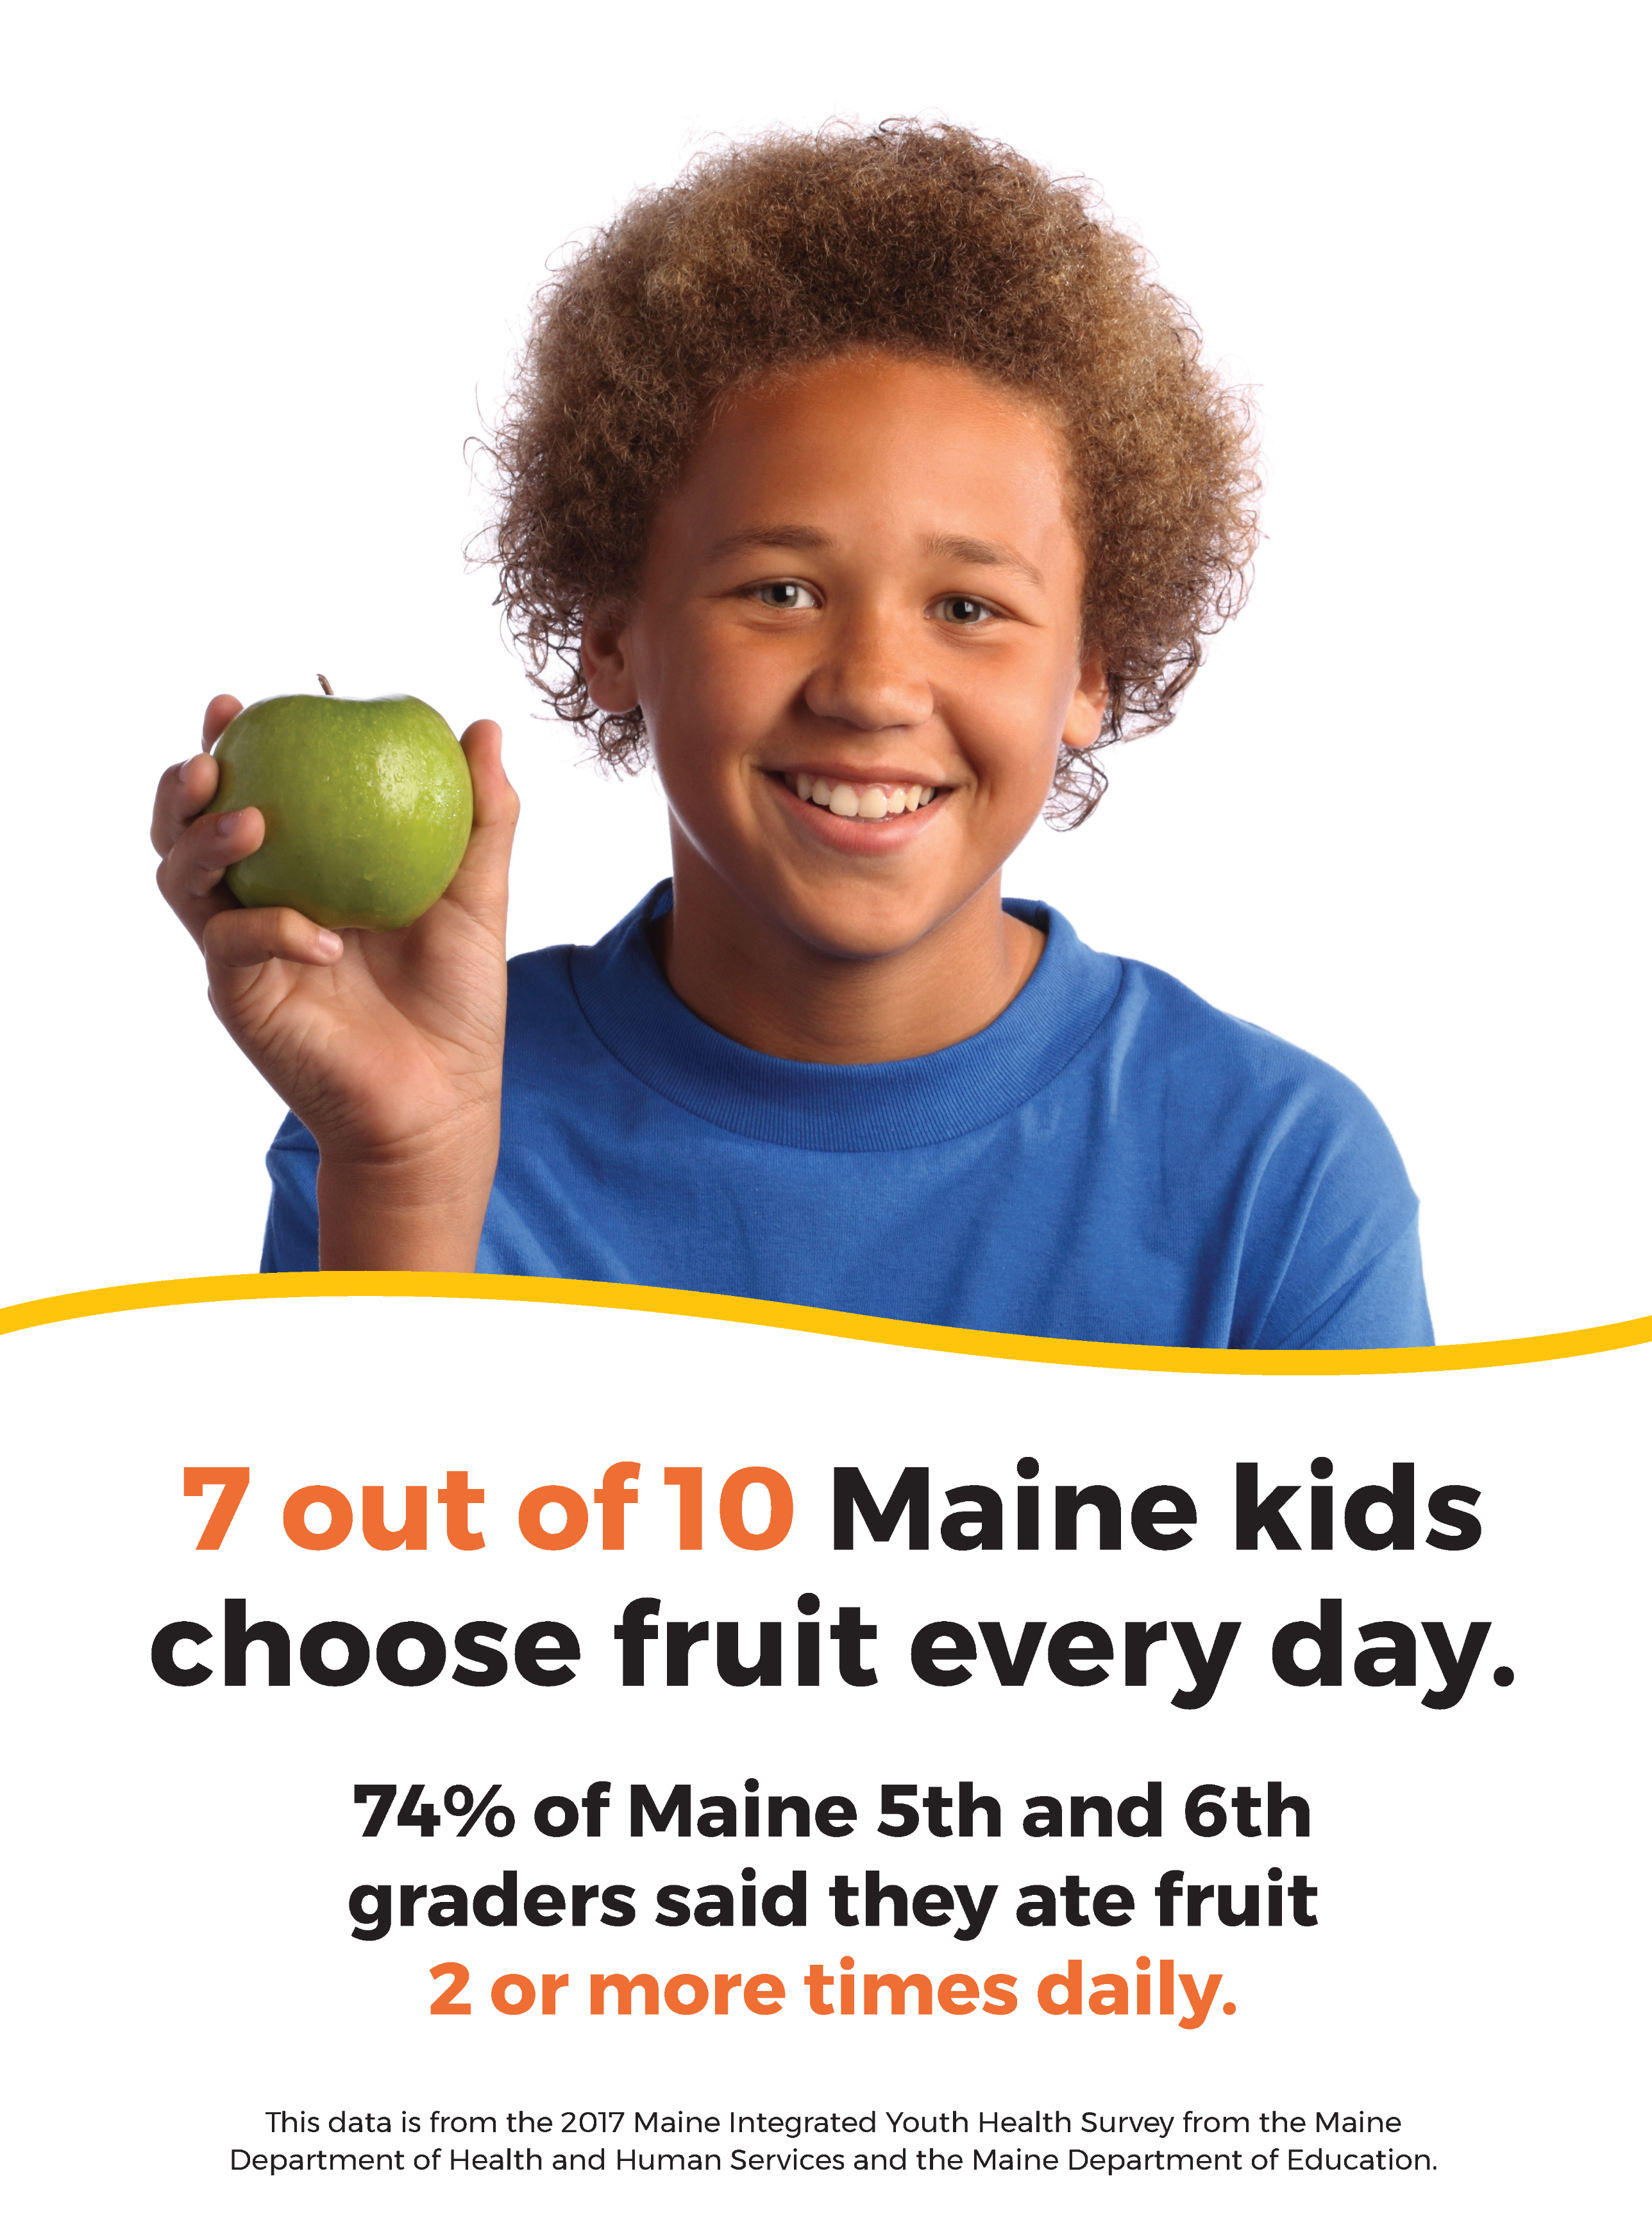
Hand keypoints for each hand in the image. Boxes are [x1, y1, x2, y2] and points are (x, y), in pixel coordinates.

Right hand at [153, 694, 518, 1268]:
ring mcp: (242, 947)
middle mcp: (260, 898)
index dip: (239, 740)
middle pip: (186, 824)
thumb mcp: (477, 898)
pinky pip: (232, 945)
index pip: (255, 788)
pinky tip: (320, 935)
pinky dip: (271, 929)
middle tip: (215, 748)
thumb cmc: (457, 1003)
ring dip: (204, 840)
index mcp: (307, 867)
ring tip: (251, 821)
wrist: (441, 1099)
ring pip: (179, 877)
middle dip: (185, 779)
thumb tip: (481, 725)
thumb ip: (479, 816)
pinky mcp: (241, 995)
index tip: (253, 698)